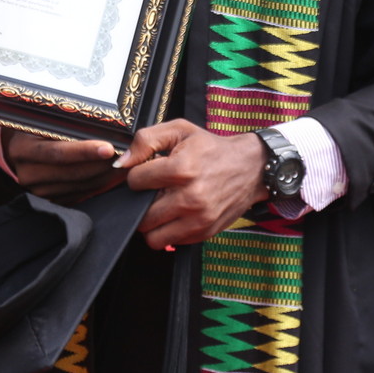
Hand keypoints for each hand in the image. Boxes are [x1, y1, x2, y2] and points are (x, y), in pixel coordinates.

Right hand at [3, 131, 120, 203]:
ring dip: (103, 175)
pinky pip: (78, 194)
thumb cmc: (39, 126)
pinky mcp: (48, 199)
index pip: (57, 152)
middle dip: (101, 164)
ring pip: (78, 185)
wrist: (22, 145)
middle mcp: (26, 172)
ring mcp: (36, 189)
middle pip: (71, 172)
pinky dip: (96, 184)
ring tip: (122, 163)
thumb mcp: (45, 119)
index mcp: (22, 147)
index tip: (108, 148)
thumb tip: (102, 125)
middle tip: (124, 155)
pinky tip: (110, 174)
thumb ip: (66, 123)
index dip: (84, 151)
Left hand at [115, 120, 268, 249]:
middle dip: (140, 203)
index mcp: (182, 168)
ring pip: (153, 237)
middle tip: (151, 193)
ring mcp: (199, 219)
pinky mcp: (205, 232)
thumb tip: (122, 163)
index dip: (136, 175)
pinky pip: (171, 243)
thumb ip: (146, 140)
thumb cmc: (212, 148)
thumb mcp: (180, 129)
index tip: (146, 173)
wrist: (251, 167)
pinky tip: (175, 214)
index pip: (135, 182)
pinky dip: (168, 231)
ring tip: (160, 207)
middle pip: (141, 215)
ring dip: (151, 223)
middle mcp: (190, 197)